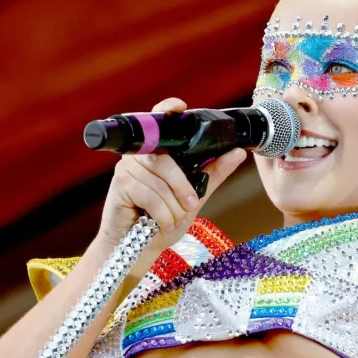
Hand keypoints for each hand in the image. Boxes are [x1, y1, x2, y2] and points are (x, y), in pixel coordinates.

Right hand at [95, 98, 246, 253]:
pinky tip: (158, 223)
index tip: (181, 107)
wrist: (138, 250)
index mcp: (157, 152)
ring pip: (161, 183)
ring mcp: (126, 168)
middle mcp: (139, 155)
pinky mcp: (119, 185)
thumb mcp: (194, 196)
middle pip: (167, 161)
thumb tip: (238, 152)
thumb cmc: (162, 221)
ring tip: (170, 219)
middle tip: (190, 205)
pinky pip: (151, 196)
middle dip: (183, 188)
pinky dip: (162, 215)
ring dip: (172, 208)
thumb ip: (213, 173)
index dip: (168, 109)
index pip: (160, 121)